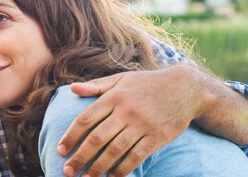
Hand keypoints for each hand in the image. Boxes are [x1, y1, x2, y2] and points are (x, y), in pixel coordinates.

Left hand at [57, 65, 204, 176]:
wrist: (186, 88)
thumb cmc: (148, 83)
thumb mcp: (121, 79)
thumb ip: (96, 86)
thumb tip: (72, 89)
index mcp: (114, 97)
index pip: (86, 119)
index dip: (71, 136)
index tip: (61, 150)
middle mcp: (126, 111)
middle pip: (97, 138)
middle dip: (80, 156)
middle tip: (67, 170)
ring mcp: (142, 125)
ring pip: (115, 150)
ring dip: (98, 167)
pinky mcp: (158, 137)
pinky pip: (137, 156)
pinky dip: (123, 169)